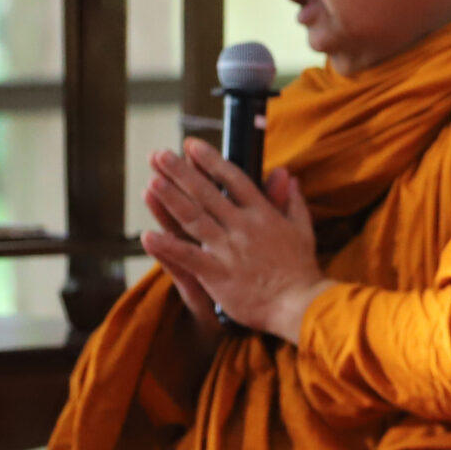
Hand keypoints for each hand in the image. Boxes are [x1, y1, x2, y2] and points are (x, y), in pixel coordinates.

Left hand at [139, 140, 332, 341]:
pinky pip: (188, 257)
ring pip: (194, 219)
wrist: (300, 303)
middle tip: (160, 154)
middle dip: (182, 172)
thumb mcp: (302, 229)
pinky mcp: (218, 274)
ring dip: (171, 199)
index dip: (211, 161)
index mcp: (263, 214)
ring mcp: (229, 249)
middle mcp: (243, 227)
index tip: (192, 145)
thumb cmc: (301, 269)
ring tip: (152, 180)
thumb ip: (292, 200)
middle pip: (207, 194)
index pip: (234, 179)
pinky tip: (147, 236)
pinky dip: (167, 247)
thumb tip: (287, 175)